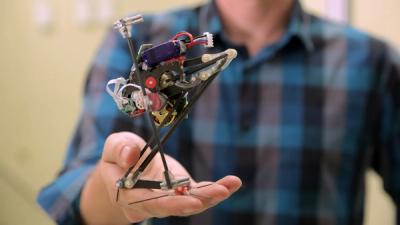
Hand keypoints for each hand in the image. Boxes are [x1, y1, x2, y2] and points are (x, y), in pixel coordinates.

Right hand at [81, 132, 241, 224]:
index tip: (191, 201)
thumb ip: (119, 150)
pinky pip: (199, 193)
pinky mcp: (181, 191)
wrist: (125, 170)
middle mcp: (150, 203)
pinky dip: (215, 188)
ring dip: (211, 196)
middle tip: (219, 193)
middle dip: (198, 201)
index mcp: (128, 195)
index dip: (170, 203)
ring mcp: (168, 199)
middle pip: (174, 207)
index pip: (148, 203)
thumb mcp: (114, 147)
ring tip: (230, 185)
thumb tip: (131, 156)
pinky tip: (233, 183)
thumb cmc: (118, 157)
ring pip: (190, 203)